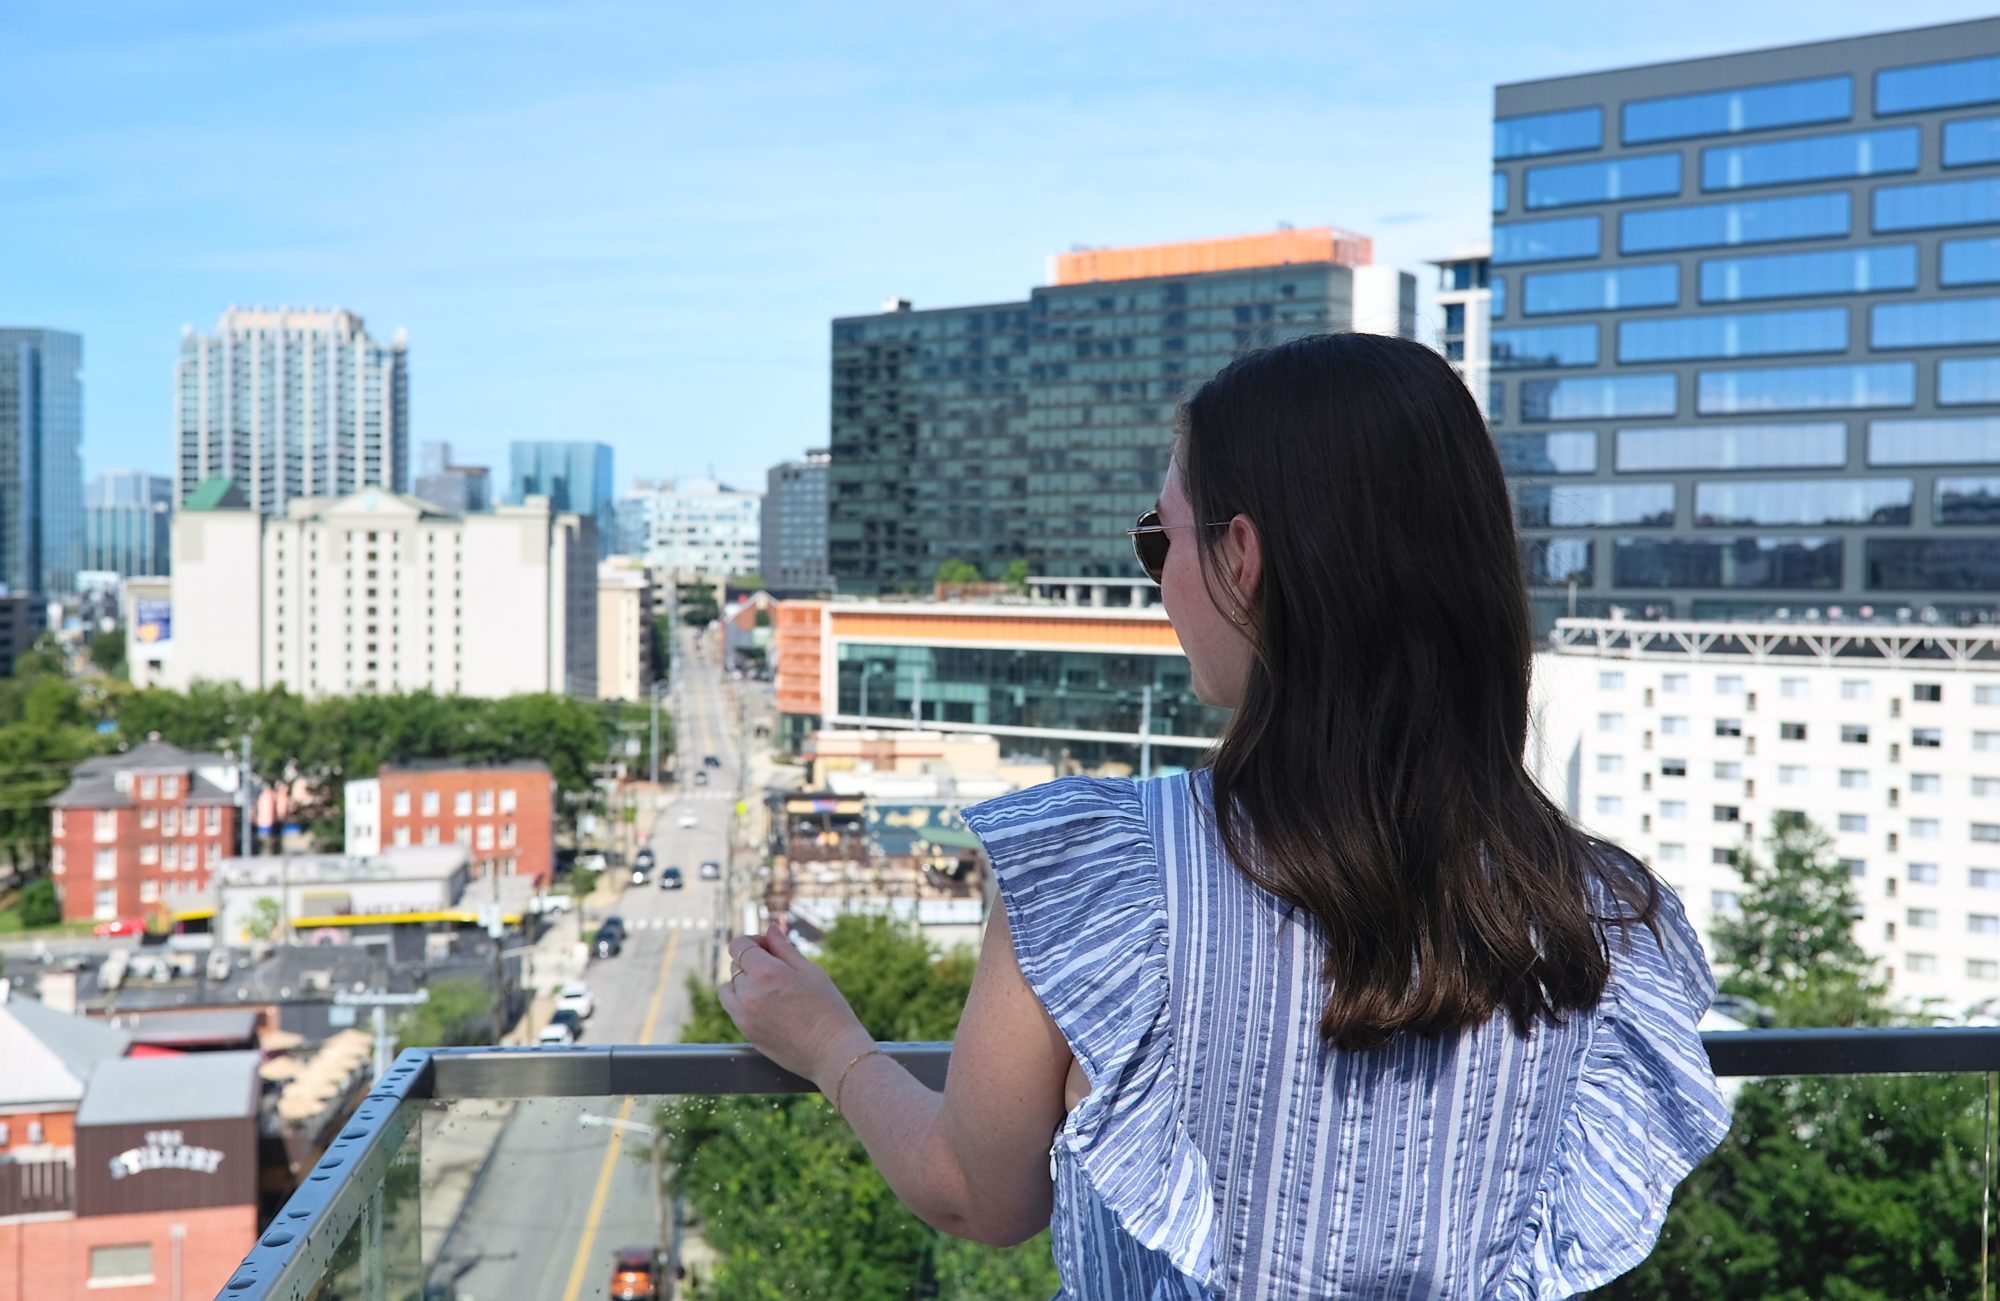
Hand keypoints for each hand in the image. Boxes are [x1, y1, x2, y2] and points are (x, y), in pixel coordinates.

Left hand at [719, 922, 872, 1088]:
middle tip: (777, 969)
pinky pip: (733, 1008)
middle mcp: (749, 993)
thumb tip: (770, 930)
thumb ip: (785, 949)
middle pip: (735, 965)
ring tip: (769, 990)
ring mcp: (744, 1015)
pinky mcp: (745, 1033)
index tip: (768, 947)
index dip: (752, 941)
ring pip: (728, 988)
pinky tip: (768, 1006)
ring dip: (742, 983)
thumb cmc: (829, 1010)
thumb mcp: (811, 972)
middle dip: (751, 961)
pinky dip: (743, 1002)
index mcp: (767, 972)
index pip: (739, 946)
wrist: (832, 1053)